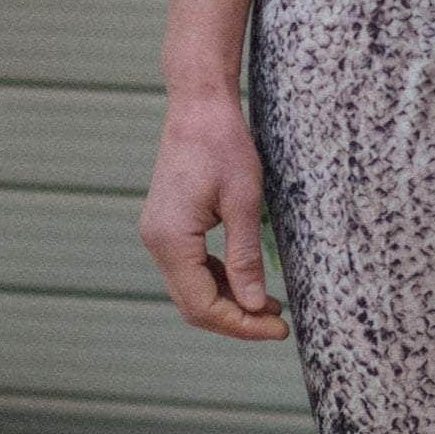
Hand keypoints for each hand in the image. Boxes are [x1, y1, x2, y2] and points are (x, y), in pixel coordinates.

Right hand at [139, 89, 290, 339]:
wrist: (199, 104)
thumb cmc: (223, 144)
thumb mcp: (244, 200)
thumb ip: (244, 257)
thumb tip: (254, 307)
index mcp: (170, 240)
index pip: (202, 305)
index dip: (241, 323)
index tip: (278, 329)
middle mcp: (156, 242)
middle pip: (193, 303)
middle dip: (236, 318)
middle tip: (278, 324)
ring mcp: (158, 234)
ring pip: (191, 288)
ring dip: (228, 301)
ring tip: (270, 307)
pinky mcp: (167, 225)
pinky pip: (190, 267)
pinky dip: (217, 279)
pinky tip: (246, 282)